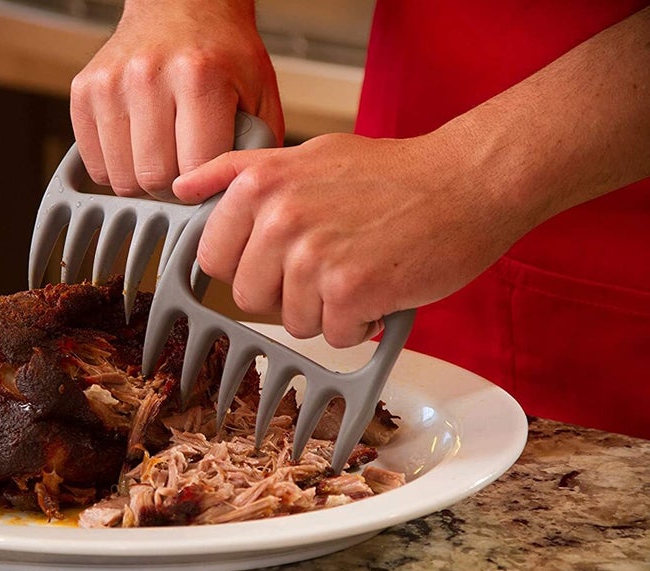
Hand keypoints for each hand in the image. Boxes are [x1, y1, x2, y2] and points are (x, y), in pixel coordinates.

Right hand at [70, 0, 283, 199]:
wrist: (181, 4)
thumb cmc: (223, 52)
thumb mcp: (260, 93)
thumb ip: (255, 147)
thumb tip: (234, 198)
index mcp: (199, 77)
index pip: (195, 169)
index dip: (205, 187)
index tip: (209, 180)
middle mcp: (149, 76)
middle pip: (154, 178)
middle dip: (173, 188)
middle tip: (185, 170)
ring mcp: (110, 84)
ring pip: (121, 179)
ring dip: (143, 182)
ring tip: (162, 158)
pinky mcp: (83, 92)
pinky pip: (96, 165)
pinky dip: (117, 169)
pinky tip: (137, 148)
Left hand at [172, 132, 530, 346]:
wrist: (467, 181)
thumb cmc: (392, 173)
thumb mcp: (306, 155)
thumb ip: (239, 172)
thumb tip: (182, 189)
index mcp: (258, 185)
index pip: (213, 259)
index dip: (248, 264)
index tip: (280, 255)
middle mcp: (278, 219)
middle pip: (249, 297)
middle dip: (286, 291)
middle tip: (330, 259)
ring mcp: (312, 256)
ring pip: (292, 321)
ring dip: (328, 309)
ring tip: (361, 266)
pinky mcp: (349, 291)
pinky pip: (335, 336)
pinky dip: (361, 323)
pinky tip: (382, 285)